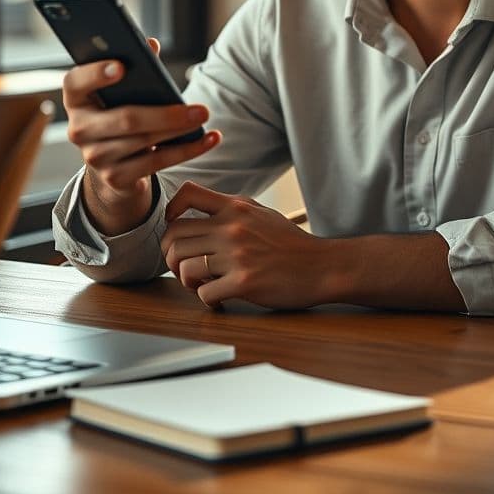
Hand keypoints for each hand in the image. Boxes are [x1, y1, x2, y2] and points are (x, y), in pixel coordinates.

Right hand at [63, 38, 220, 234]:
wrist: (112, 163)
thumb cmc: (119, 113)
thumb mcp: (121, 92)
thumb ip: (135, 66)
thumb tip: (151, 44)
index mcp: (76, 99)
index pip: (76, 82)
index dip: (96, 74)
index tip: (122, 66)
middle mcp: (79, 129)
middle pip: (125, 119)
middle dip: (166, 114)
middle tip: (200, 108)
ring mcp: (95, 157)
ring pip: (144, 141)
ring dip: (179, 130)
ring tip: (203, 117)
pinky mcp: (115, 177)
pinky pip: (156, 164)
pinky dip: (187, 150)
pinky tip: (208, 139)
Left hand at [161, 183, 328, 308]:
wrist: (323, 266)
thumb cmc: (291, 244)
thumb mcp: (260, 214)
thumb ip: (231, 210)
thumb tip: (198, 212)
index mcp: (235, 207)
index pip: (187, 193)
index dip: (171, 211)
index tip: (174, 227)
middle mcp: (232, 227)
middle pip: (174, 237)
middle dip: (170, 257)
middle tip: (183, 269)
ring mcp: (238, 254)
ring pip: (184, 266)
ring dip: (186, 281)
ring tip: (201, 285)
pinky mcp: (244, 282)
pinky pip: (204, 294)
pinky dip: (207, 300)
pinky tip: (220, 300)